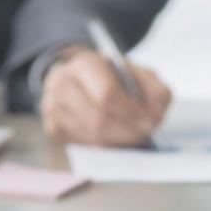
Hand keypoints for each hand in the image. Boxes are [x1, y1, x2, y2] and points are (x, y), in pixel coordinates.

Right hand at [39, 48, 170, 145]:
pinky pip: (83, 146)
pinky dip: (105, 146)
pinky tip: (116, 139)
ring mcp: (53, 107)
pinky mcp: (52, 127)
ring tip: (135, 136)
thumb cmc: (113, 77)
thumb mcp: (138, 73)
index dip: (131, 112)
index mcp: (84, 63)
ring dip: (119, 141)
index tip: (152, 122)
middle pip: (97, 119)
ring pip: (91, 136)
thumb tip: (157, 116)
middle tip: (145, 134)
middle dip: (127, 131)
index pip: (107, 94)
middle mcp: (62, 83)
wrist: (80, 77)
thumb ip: (155, 90)